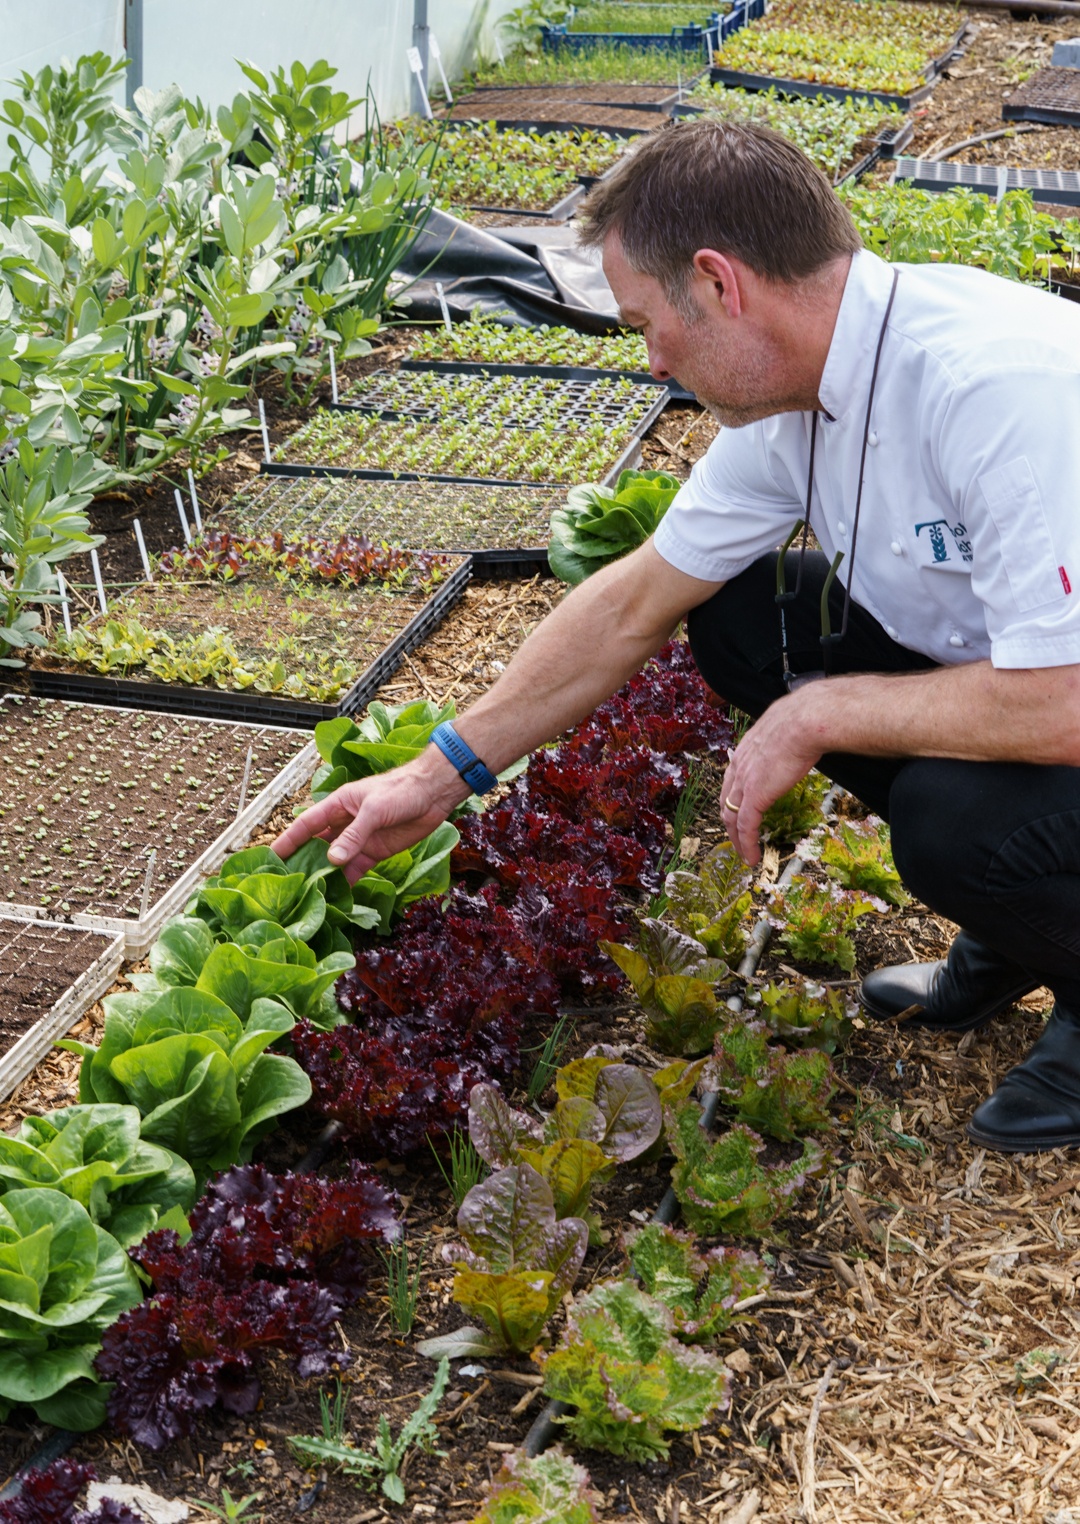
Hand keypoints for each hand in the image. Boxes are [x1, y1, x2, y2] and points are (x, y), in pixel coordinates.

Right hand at [272, 754, 467, 883]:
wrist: (433, 794)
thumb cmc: (401, 790)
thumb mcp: (374, 810)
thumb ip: (354, 835)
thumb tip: (332, 860)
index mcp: (337, 805)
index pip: (307, 825)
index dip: (289, 840)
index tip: (272, 856)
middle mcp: (344, 823)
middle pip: (317, 845)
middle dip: (303, 862)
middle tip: (287, 884)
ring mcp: (359, 839)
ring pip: (335, 860)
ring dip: (324, 875)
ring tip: (309, 895)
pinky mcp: (375, 852)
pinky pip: (354, 869)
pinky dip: (346, 882)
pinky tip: (336, 897)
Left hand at [719, 691, 823, 866]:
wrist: (805, 721)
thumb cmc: (805, 719)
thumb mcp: (787, 727)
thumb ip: (785, 737)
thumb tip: (801, 736)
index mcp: (746, 749)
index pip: (732, 780)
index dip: (734, 798)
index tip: (740, 810)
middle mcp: (739, 766)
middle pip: (727, 801)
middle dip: (731, 823)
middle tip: (738, 838)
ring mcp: (744, 782)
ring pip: (732, 818)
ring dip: (737, 839)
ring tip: (744, 855)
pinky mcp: (754, 797)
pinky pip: (746, 827)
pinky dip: (746, 845)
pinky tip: (752, 858)